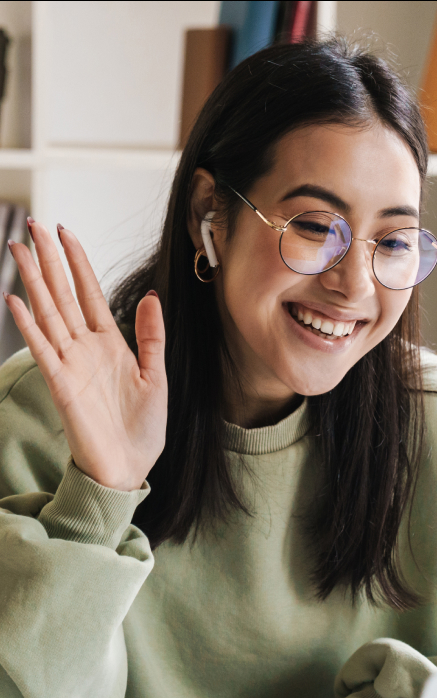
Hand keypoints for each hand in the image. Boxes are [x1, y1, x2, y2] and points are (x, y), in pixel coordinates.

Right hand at [4, 221, 166, 490]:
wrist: (129, 467)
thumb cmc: (142, 428)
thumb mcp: (156, 376)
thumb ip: (151, 336)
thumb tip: (152, 296)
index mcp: (111, 344)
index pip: (90, 293)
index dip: (79, 262)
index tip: (67, 232)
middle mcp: (86, 348)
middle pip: (63, 295)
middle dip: (49, 260)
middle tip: (34, 225)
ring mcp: (70, 364)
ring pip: (48, 313)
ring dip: (33, 281)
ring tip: (18, 249)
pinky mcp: (61, 385)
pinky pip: (42, 349)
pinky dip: (29, 325)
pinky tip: (15, 300)